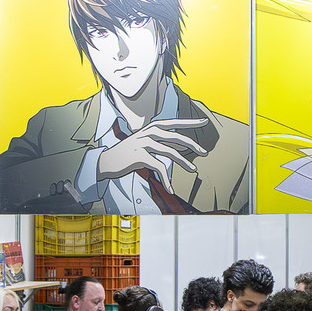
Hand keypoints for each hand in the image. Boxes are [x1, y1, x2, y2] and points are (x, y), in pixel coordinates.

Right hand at [93, 118, 210, 183]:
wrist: (106, 162)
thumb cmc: (128, 154)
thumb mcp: (145, 144)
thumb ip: (161, 143)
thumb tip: (182, 147)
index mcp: (151, 128)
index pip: (174, 122)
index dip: (190, 122)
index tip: (205, 121)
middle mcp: (148, 133)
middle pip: (176, 137)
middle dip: (192, 145)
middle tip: (205, 153)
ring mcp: (143, 143)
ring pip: (170, 153)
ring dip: (184, 163)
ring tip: (193, 170)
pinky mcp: (139, 156)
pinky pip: (159, 167)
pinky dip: (167, 179)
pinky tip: (171, 188)